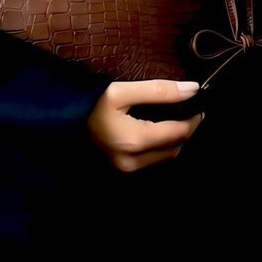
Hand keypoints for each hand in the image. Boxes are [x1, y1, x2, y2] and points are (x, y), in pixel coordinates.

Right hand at [86, 79, 205, 172]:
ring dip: (174, 139)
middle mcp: (133, 162)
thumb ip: (158, 91)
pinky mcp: (123, 171)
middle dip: (185, 129)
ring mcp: (127, 170)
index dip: (193, 118)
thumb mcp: (120, 92)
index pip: (179, 133)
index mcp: (134, 141)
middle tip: (189, 109)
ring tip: (175, 118)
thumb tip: (191, 90)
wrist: (62, 124)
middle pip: (176, 147)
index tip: (199, 103)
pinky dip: (161, 146)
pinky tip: (158, 131)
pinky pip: (153, 160)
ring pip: (166, 156)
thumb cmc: (88, 106)